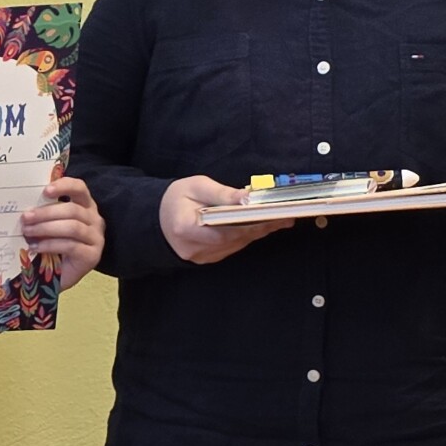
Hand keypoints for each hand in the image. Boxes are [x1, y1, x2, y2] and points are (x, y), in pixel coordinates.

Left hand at [19, 175, 105, 290]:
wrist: (56, 277)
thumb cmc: (51, 246)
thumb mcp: (47, 225)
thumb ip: (43, 213)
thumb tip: (26, 205)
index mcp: (85, 206)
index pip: (79, 188)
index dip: (64, 186)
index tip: (45, 190)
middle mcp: (95, 219)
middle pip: (72, 210)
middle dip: (46, 213)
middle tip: (25, 217)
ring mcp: (96, 238)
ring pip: (72, 227)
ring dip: (46, 228)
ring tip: (27, 232)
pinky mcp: (92, 256)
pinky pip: (70, 246)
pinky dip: (50, 245)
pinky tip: (35, 247)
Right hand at [160, 176, 280, 265]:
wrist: (160, 217)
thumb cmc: (177, 198)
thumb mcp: (197, 186)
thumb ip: (222, 194)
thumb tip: (248, 198)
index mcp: (185, 228)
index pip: (223, 231)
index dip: (249, 225)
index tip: (270, 216)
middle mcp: (193, 247)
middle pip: (234, 240)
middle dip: (261, 227)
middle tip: (285, 217)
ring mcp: (201, 257)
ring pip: (236, 245)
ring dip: (258, 232)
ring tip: (279, 220)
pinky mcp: (208, 259)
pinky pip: (232, 248)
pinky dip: (247, 237)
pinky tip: (261, 227)